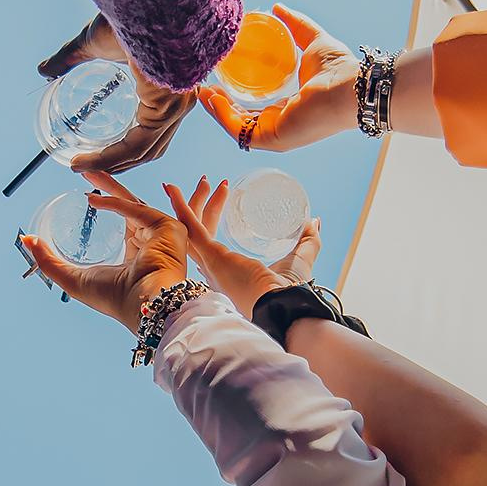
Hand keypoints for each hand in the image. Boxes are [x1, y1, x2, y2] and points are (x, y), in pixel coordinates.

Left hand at [18, 171, 189, 332]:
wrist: (143, 304)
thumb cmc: (114, 298)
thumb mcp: (73, 278)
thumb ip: (49, 261)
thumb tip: (25, 240)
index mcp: (137, 254)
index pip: (123, 224)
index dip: (105, 207)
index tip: (86, 196)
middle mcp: (153, 242)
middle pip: (128, 206)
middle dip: (107, 188)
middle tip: (87, 174)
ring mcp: (162, 233)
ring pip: (132, 202)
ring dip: (110, 187)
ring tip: (90, 174)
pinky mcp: (167, 226)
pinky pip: (135, 209)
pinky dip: (113, 203)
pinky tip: (93, 199)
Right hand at [38, 13, 194, 175]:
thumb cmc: (129, 10)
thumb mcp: (95, 42)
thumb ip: (71, 58)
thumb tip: (44, 69)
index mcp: (170, 86)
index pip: (152, 129)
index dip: (123, 147)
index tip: (94, 154)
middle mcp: (179, 99)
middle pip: (150, 146)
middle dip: (117, 163)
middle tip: (87, 169)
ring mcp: (177, 103)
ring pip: (143, 149)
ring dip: (110, 165)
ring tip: (81, 168)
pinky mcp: (168, 104)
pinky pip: (138, 143)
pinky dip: (110, 156)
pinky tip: (87, 160)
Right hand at [164, 174, 321, 316]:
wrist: (282, 306)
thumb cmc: (289, 293)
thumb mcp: (300, 260)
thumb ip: (308, 241)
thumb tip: (314, 222)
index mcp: (229, 275)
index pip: (209, 246)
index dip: (209, 221)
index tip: (219, 198)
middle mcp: (214, 271)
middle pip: (196, 235)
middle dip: (201, 207)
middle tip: (208, 184)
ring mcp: (210, 264)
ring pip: (190, 229)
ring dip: (192, 202)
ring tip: (202, 180)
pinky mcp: (212, 255)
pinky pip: (190, 226)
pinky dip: (180, 206)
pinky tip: (172, 189)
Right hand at [195, 2, 357, 152]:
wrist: (352, 86)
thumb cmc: (340, 70)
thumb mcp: (312, 41)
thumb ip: (296, 26)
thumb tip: (277, 8)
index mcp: (289, 107)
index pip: (255, 107)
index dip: (234, 96)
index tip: (218, 79)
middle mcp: (282, 124)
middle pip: (242, 119)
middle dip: (220, 105)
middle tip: (203, 86)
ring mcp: (278, 134)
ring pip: (238, 127)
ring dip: (217, 111)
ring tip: (202, 92)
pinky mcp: (275, 139)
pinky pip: (242, 131)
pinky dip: (225, 117)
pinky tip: (214, 99)